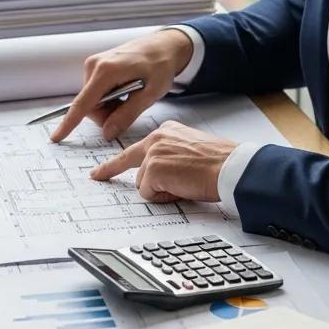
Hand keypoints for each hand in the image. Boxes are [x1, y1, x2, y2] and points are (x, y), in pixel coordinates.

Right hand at [50, 29, 194, 142]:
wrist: (163, 45)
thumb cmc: (160, 66)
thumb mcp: (150, 94)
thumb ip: (127, 114)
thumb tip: (107, 132)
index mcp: (106, 71)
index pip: (82, 103)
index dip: (69, 123)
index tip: (56, 137)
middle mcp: (94, 65)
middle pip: (89, 105)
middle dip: (107, 114)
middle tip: (130, 107)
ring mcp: (94, 64)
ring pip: (92, 101)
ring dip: (109, 106)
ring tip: (130, 96)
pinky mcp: (96, 66)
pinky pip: (96, 92)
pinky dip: (109, 98)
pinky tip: (125, 89)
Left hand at [89, 120, 236, 202]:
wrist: (231, 167)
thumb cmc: (219, 163)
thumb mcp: (190, 151)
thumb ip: (169, 157)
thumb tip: (158, 177)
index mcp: (166, 131)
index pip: (136, 149)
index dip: (115, 164)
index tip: (98, 172)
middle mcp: (157, 138)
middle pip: (133, 167)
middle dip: (127, 177)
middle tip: (97, 176)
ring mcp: (153, 153)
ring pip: (142, 183)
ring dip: (161, 191)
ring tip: (185, 185)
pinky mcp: (153, 169)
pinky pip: (148, 193)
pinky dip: (164, 197)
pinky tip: (182, 189)